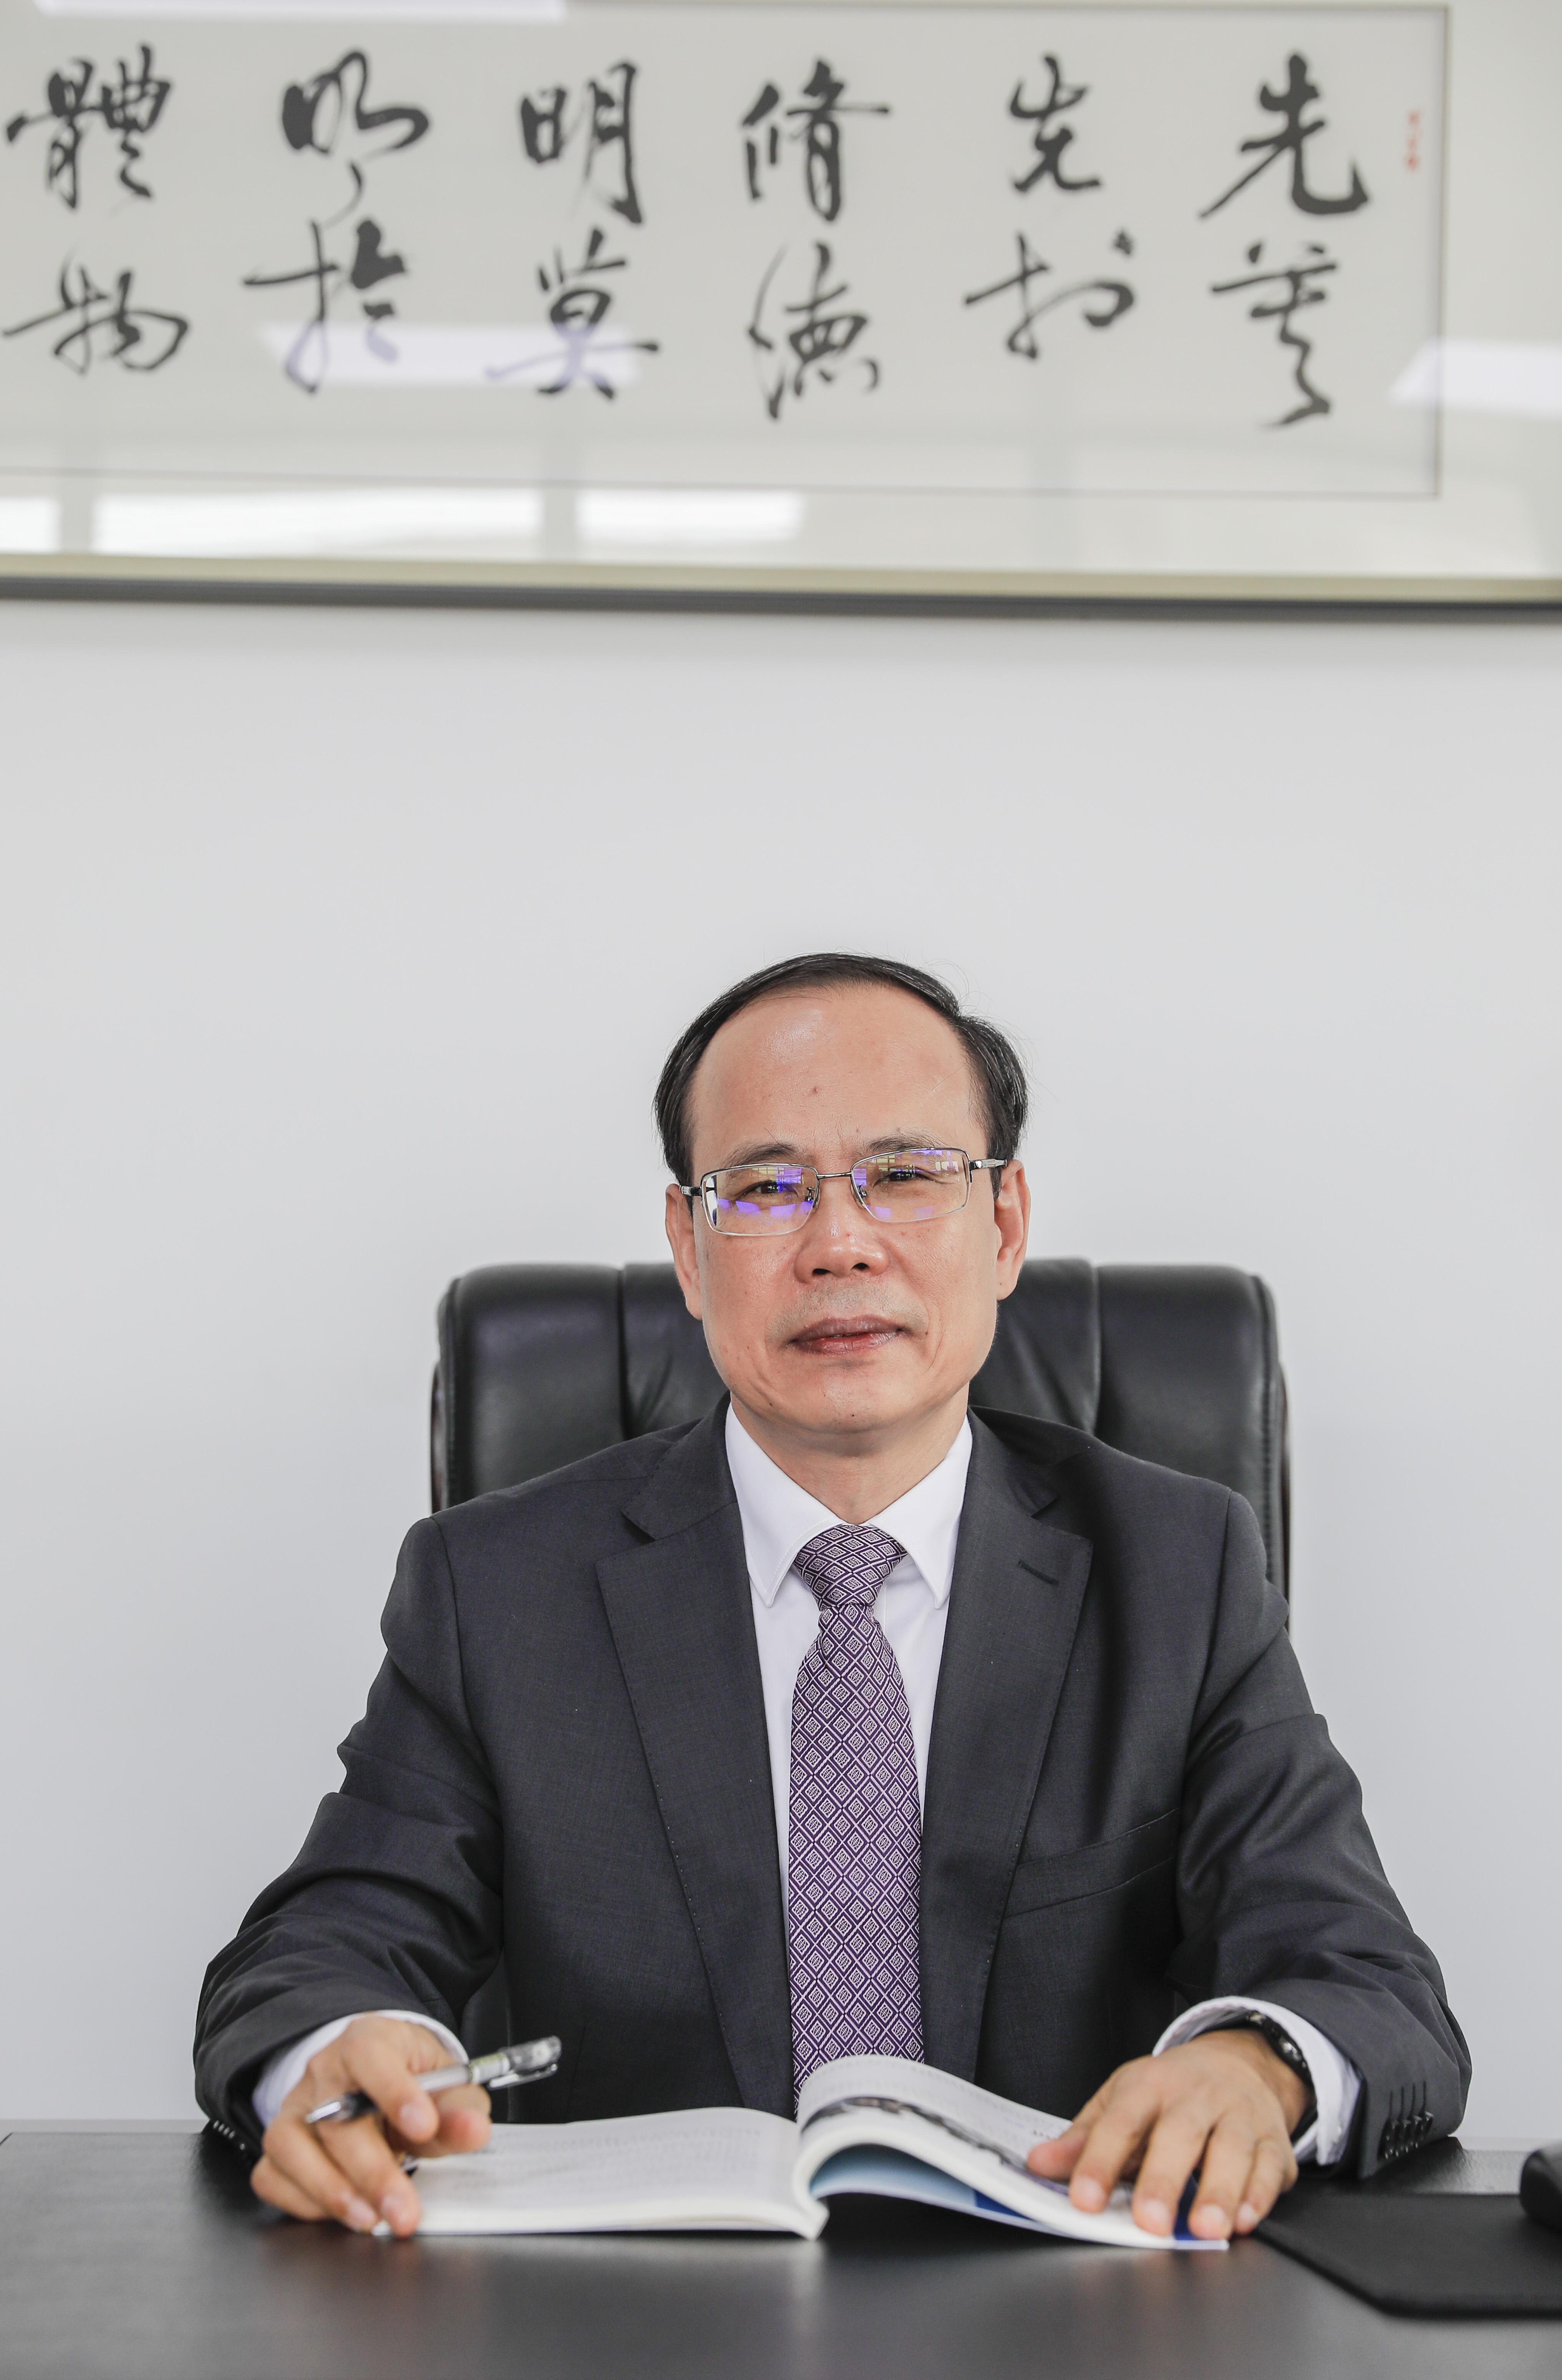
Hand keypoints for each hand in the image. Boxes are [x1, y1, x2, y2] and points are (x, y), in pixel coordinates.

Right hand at [251, 2015, 490, 2236]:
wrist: (374, 2075)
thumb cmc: (411, 2079)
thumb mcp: (446, 2084)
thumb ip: (460, 2110)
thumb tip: (474, 2130)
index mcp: (367, 2041)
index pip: (371, 2055)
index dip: (395, 2091)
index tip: (424, 2127)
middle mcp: (323, 2070)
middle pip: (335, 2117)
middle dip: (373, 2171)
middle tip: (404, 2210)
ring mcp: (295, 2107)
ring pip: (292, 2147)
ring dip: (332, 2191)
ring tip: (370, 2219)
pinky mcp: (279, 2143)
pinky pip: (272, 2175)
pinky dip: (303, 2201)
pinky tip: (340, 2212)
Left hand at [1027, 2030, 1309, 2240]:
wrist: (1239, 2063)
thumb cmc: (1170, 2092)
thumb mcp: (1121, 2101)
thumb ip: (1083, 2139)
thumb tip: (1038, 2165)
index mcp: (1149, 2085)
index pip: (1120, 2122)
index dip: (1100, 2161)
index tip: (1084, 2199)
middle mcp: (1197, 2096)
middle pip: (1179, 2133)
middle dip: (1164, 2178)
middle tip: (1150, 2222)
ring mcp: (1239, 2115)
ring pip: (1232, 2150)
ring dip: (1219, 2191)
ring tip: (1205, 2228)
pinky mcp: (1274, 2142)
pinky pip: (1270, 2167)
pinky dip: (1259, 2194)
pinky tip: (1244, 2218)